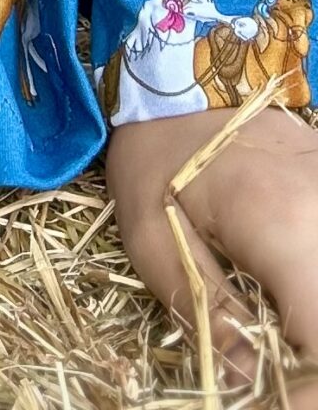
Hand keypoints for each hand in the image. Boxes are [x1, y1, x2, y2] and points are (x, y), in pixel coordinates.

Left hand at [108, 106, 317, 403]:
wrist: (182, 78)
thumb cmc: (157, 154)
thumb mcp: (154, 235)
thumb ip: (206, 312)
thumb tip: (243, 384)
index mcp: (288, 228)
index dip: (305, 395)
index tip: (272, 404)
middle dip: (309, 371)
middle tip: (273, 382)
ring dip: (310, 337)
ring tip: (279, 355)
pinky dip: (311, 302)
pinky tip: (286, 314)